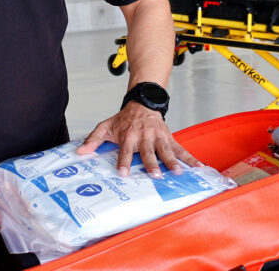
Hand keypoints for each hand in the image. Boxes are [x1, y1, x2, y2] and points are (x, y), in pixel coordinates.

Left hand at [77, 103, 202, 178]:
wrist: (142, 103)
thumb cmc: (123, 119)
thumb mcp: (105, 126)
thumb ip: (93, 139)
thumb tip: (80, 152)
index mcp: (128, 136)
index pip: (125, 151)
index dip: (123, 162)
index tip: (123, 173)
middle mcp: (144, 137)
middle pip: (147, 152)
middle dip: (151, 163)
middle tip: (155, 174)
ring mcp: (158, 138)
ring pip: (165, 151)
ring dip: (172, 162)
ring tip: (177, 172)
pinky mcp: (169, 138)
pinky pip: (181, 149)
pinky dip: (190, 158)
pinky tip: (198, 167)